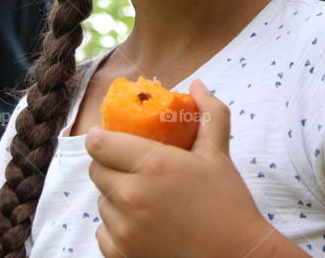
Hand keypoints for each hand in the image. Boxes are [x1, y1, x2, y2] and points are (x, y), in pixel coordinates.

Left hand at [85, 79, 279, 257]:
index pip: (98, 144)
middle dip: (110, 166)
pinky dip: (116, 227)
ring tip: (145, 198)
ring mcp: (125, 230)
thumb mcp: (219, 154)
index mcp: (152, 165)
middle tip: (133, 168)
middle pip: (96, 171)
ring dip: (116, 197)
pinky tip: (143, 225)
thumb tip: (197, 84)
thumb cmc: (228, 204)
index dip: (102, 139)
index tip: (113, 139)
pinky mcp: (121, 256)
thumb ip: (209, 114)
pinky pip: (102, 232)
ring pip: (102, 202)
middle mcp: (132, 197)